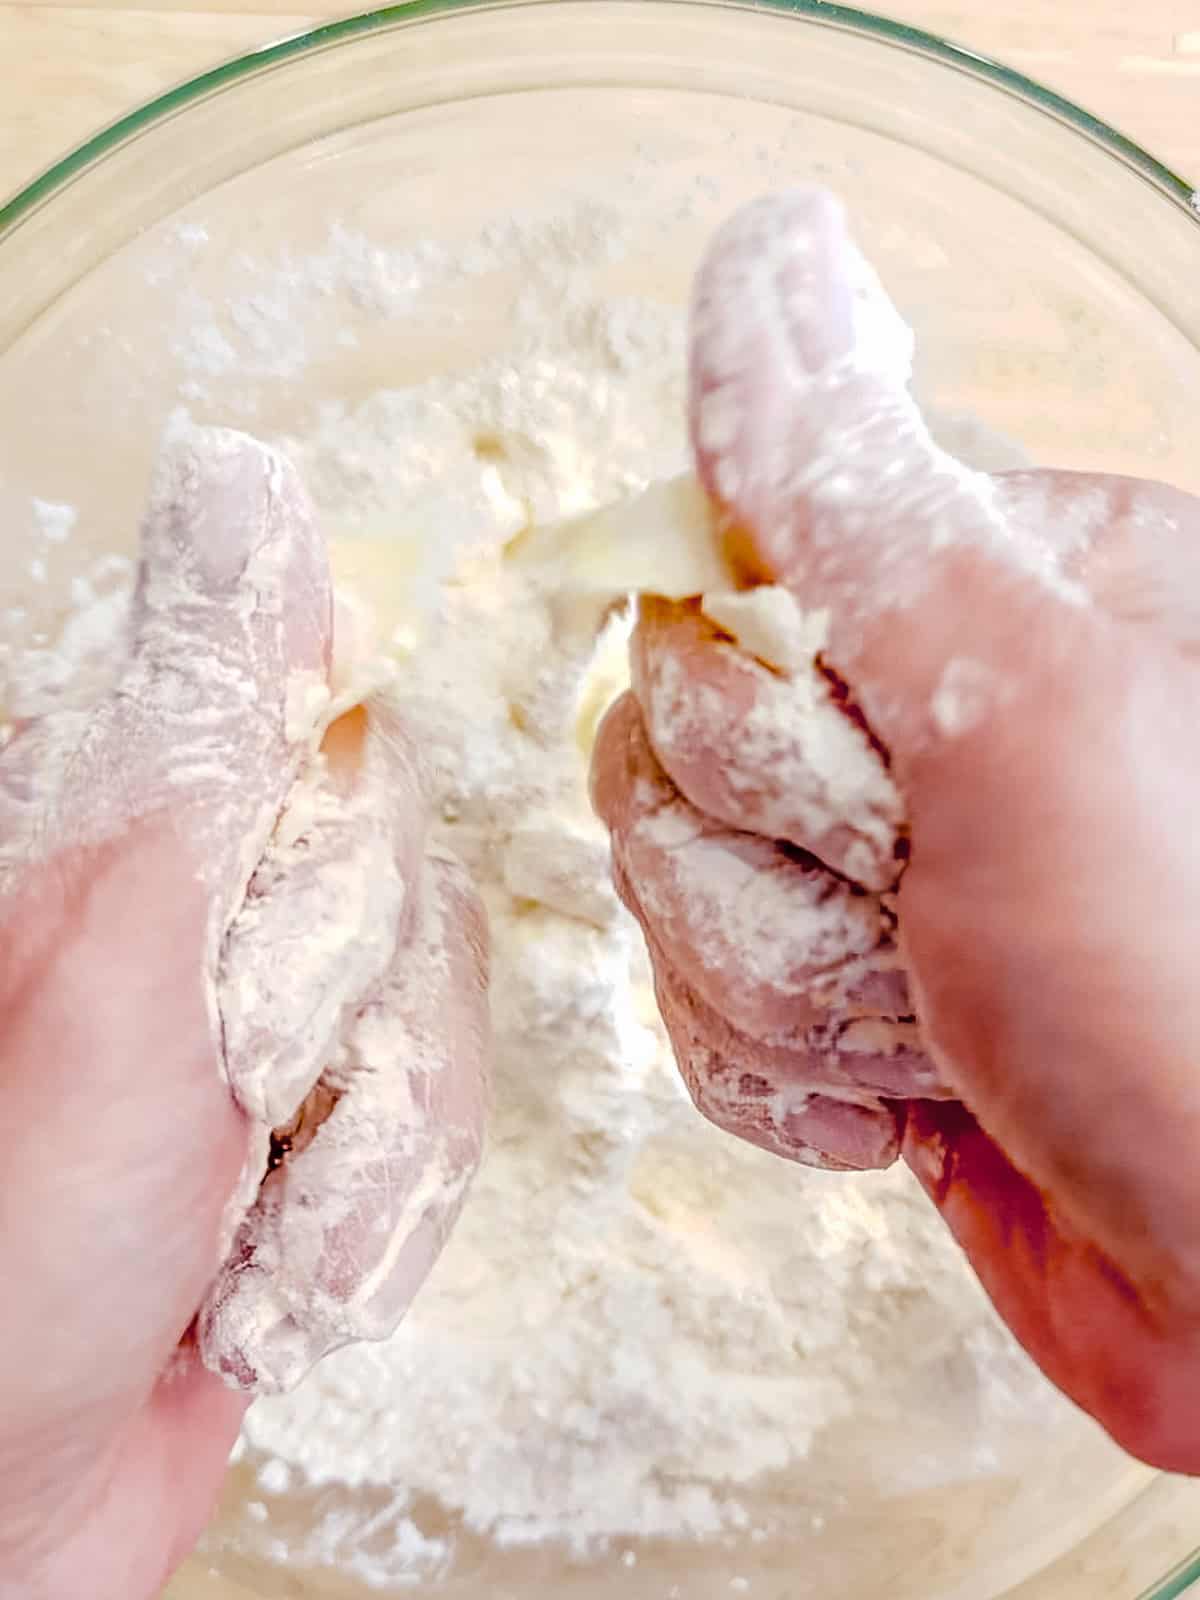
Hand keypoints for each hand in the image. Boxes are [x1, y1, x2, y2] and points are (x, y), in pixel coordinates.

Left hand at [0, 424, 487, 1598]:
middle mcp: (205, 899)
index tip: (269, 989)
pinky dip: (372, 1225)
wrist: (8, 1494)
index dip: (328, 866)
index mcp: (134, 822)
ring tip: (239, 1224)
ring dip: (361, 1157)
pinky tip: (266, 1274)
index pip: (328, 729)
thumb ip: (209, 725)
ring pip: (442, 1008)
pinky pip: (442, 1122)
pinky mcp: (327, 1121)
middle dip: (345, 1034)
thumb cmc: (16, 1239)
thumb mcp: (119, 954)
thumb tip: (249, 480)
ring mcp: (271, 1016)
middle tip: (226, 1113)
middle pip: (407, 876)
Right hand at [593, 190, 1199, 1471]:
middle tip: (938, 911)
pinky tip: (904, 1102)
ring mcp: (884, 870)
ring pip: (672, 887)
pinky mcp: (845, 1006)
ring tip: (940, 1030)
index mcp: (989, 588)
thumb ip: (850, 495)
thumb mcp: (1020, 700)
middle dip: (783, 861)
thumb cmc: (1185, 987)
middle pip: (677, 734)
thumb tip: (762, 252)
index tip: (871, 767)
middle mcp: (931, 717)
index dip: (755, 684)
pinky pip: (700, 1011)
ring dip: (792, 985)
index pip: (728, 558)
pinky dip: (784, 1075)